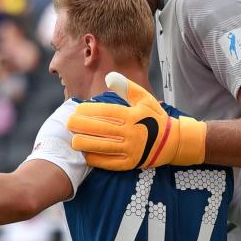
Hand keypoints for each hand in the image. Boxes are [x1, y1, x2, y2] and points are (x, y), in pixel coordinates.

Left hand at [67, 72, 206, 170]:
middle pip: (101, 129)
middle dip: (82, 126)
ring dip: (85, 144)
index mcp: (133, 116)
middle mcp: (131, 133)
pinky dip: (96, 159)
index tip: (77, 110)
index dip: (90, 111)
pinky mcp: (130, 163)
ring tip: (73, 140)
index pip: (106, 112)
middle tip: (69, 124)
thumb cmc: (154, 118)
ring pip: (102, 147)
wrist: (171, 142)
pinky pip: (109, 162)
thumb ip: (126, 87)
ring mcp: (130, 149)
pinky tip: (86, 155)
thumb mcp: (144, 99)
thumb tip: (109, 76)